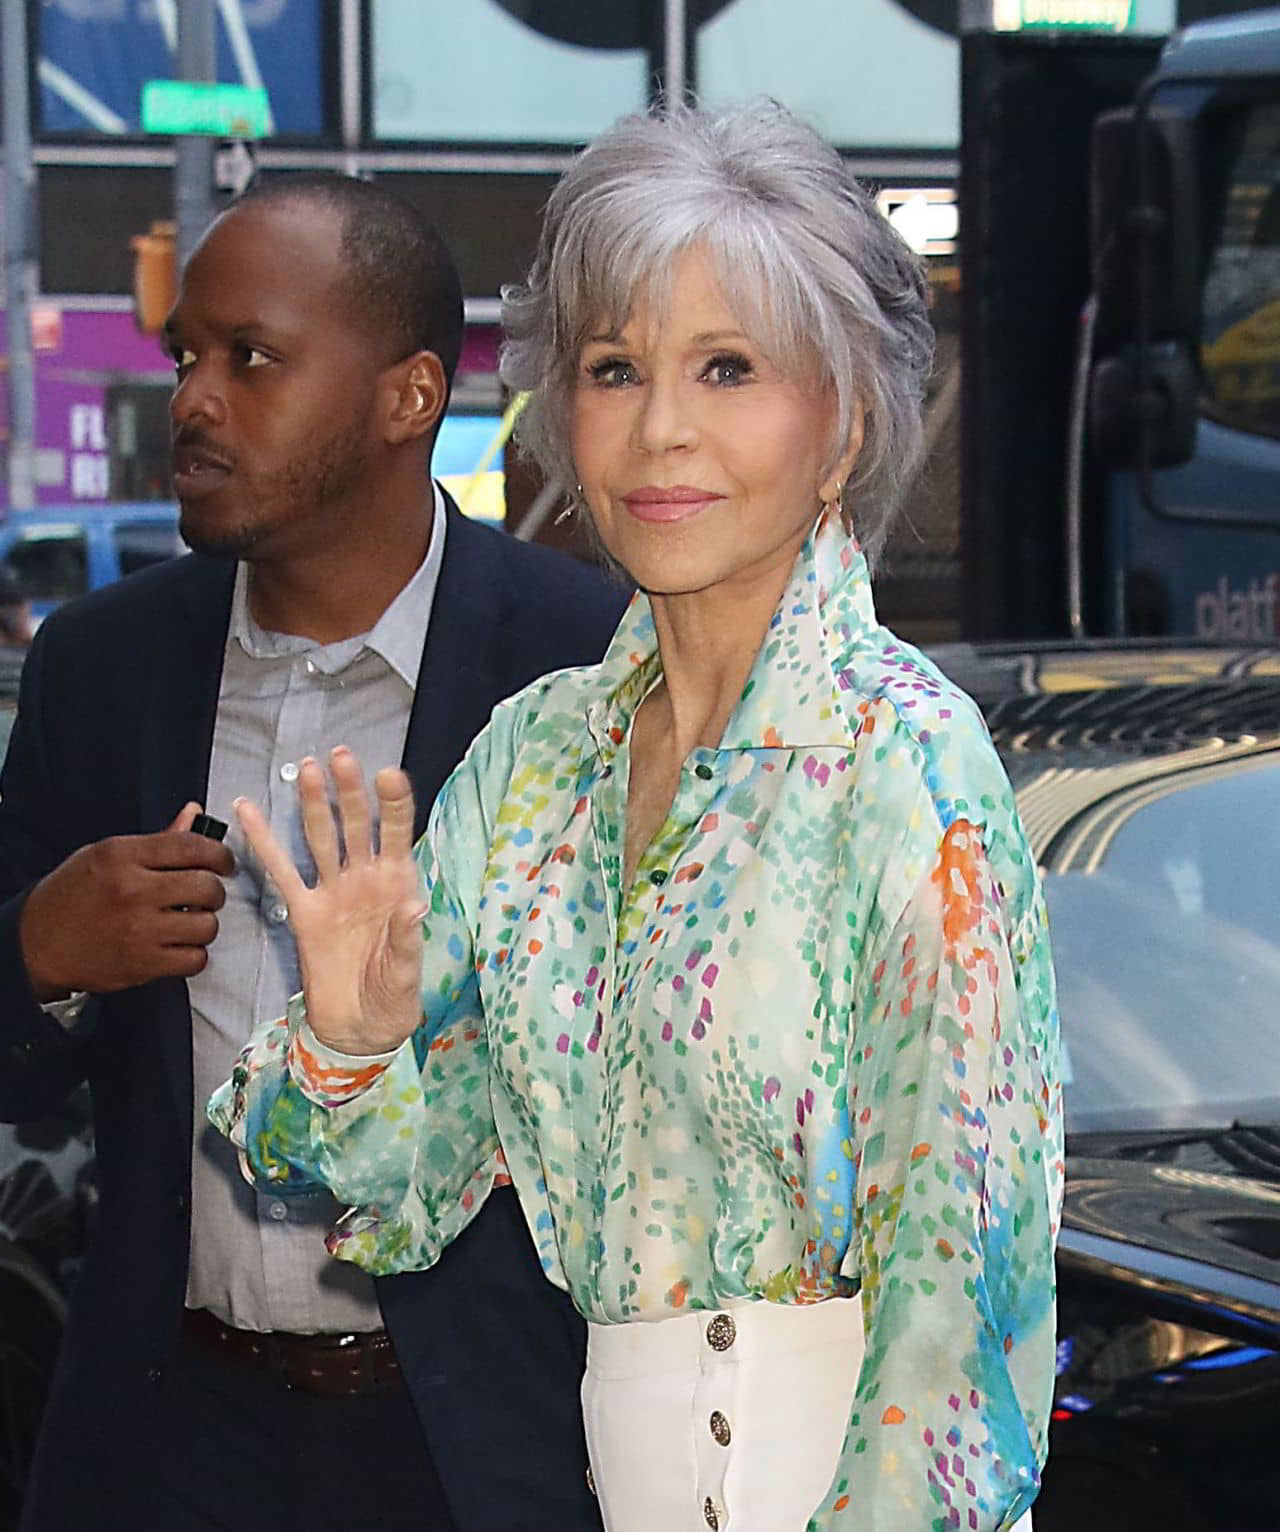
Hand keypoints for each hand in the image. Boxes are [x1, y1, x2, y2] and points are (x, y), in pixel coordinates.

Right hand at [20, 801, 234, 998]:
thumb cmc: (72, 895)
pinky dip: (193, 954)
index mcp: (122, 856)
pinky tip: (178, 945)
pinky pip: (195, 958)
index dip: (219, 855)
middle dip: (214, 891)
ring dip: (203, 924)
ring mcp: (138, 929)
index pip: (192, 846)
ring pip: (207, 925)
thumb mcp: (105, 855)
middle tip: (204, 895)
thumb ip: (157, 839)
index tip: (223, 862)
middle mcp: (132, 890)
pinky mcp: (142, 963)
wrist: (36, 943)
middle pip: (207, 886)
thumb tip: (194, 814)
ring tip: (187, 921)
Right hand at [234, 747, 423, 1056]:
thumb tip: (414, 906)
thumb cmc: (392, 999)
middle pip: (356, 826)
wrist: (357, 1030)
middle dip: (350, 792)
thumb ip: (406, 941)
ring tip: (309, 768)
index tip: (389, 774)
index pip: (397, 836)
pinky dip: (263, 841)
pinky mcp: (303, 912)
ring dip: (316, 804)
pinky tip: (248, 811)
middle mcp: (365, 881)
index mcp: (397, 888)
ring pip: (321, 838)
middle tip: (341, 756)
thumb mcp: (405, 976)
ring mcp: (333, 892)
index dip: (394, 806)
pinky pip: (280, 871)